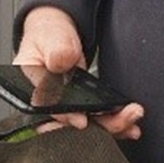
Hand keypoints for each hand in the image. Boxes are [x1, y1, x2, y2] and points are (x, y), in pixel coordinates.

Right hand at [14, 6, 144, 140]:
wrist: (60, 34)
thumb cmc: (49, 36)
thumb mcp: (51, 37)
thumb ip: (56, 49)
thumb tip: (60, 62)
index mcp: (31, 90)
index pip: (46, 110)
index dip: (64, 118)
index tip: (82, 121)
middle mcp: (48, 105)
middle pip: (70, 127)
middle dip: (97, 128)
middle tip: (122, 120)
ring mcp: (67, 109)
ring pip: (88, 127)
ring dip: (112, 126)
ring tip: (132, 117)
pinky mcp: (83, 109)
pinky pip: (98, 121)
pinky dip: (115, 123)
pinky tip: (131, 124)